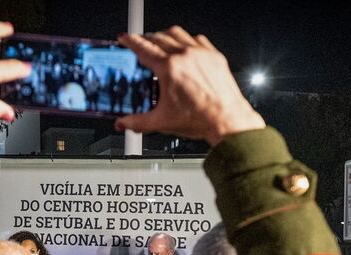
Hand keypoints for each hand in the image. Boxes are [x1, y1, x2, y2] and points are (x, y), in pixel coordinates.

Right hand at [116, 27, 264, 145]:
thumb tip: (123, 123)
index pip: (143, 48)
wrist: (227, 121)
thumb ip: (137, 122)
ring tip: (160, 42)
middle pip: (159, 37)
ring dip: (165, 35)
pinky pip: (197, 39)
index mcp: (169, 69)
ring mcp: (201, 54)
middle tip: (140, 44)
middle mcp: (185, 56)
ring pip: (177, 33)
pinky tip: (184, 47)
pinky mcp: (214, 56)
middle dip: (146, 39)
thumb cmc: (201, 120)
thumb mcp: (162, 122)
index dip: (130, 41)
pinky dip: (187, 40)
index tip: (125, 39)